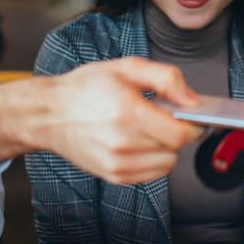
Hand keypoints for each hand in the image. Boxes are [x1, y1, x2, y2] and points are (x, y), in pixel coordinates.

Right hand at [0, 57, 202, 181]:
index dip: (194, 126)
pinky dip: (153, 160)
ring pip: (166, 164)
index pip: (180, 133)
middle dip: (178, 132)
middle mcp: (122, 143)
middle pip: (175, 149)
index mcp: (127, 112)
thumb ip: (166, 78)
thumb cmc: (86, 88)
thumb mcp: (127, 67)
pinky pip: (151, 174)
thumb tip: (192, 100)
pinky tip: (140, 142)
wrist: (49, 114)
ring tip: (149, 128)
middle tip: (164, 116)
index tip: (194, 117)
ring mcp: (116, 163)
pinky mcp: (112, 175)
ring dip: (166, 148)